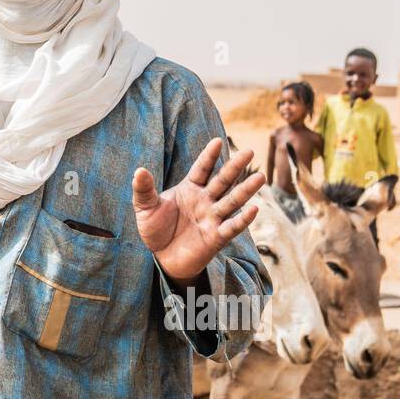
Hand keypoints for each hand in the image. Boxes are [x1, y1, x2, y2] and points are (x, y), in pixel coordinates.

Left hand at [132, 137, 264, 285]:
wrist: (162, 258)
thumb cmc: (156, 229)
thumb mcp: (145, 208)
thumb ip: (144, 190)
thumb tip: (139, 170)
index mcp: (190, 189)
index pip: (201, 169)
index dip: (209, 156)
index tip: (217, 140)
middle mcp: (205, 200)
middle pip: (222, 180)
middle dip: (234, 166)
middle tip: (250, 151)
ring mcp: (212, 218)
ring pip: (232, 201)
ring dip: (245, 190)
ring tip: (260, 177)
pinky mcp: (216, 237)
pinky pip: (232, 226)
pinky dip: (243, 219)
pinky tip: (254, 209)